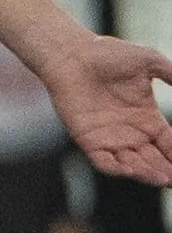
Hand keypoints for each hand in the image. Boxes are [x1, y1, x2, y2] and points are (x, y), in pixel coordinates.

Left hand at [34, 27, 171, 186]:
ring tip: (164, 179)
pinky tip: (133, 171)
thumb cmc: (108, 54)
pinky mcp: (87, 140)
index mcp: (147, 118)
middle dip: (168, 171)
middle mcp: (131, 133)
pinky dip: (119, 169)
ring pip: (133, 165)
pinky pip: (104, 162)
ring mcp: (109, 138)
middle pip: (155, 160)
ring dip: (148, 174)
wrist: (71, 53)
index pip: (169, 144)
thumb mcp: (150, 63)